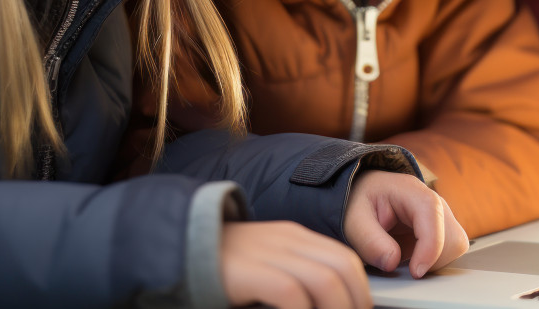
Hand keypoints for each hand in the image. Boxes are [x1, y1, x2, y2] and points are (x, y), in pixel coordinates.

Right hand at [221, 221, 371, 308]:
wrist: (178, 245)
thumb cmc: (225, 266)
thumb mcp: (268, 264)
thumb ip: (296, 277)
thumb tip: (328, 302)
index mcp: (295, 237)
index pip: (346, 259)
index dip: (361, 291)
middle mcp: (287, 240)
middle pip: (343, 268)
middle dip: (356, 303)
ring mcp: (268, 252)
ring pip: (325, 280)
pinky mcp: (249, 270)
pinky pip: (290, 293)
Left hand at [343, 170, 468, 278]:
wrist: (363, 196)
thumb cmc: (360, 203)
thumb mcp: (353, 219)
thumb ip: (369, 240)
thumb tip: (392, 262)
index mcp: (410, 191)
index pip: (433, 214)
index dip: (430, 247)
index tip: (415, 271)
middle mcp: (432, 201)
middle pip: (452, 236)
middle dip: (432, 259)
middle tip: (404, 266)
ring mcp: (440, 216)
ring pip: (456, 246)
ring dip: (434, 262)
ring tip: (405, 259)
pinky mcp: (441, 230)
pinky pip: (449, 251)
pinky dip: (433, 261)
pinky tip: (412, 258)